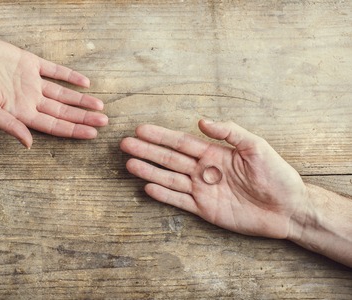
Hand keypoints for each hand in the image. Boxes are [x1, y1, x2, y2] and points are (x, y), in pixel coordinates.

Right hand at [0, 32, 107, 147]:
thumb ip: (9, 125)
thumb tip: (28, 145)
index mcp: (21, 113)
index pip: (54, 126)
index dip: (73, 130)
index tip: (92, 134)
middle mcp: (30, 99)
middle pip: (63, 112)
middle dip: (84, 117)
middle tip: (105, 122)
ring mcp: (31, 81)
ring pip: (62, 94)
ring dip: (80, 99)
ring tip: (100, 106)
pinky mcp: (30, 63)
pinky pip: (54, 70)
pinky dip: (69, 76)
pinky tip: (85, 82)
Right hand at [121, 120, 306, 238]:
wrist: (289, 208)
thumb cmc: (277, 175)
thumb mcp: (256, 147)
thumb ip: (229, 132)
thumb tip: (201, 121)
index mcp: (214, 153)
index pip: (181, 142)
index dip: (160, 136)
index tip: (141, 130)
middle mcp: (204, 170)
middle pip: (169, 159)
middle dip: (147, 151)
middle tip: (125, 145)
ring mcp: (203, 190)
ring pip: (170, 179)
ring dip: (149, 171)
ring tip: (130, 165)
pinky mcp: (205, 210)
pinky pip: (180, 201)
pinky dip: (164, 195)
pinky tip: (148, 187)